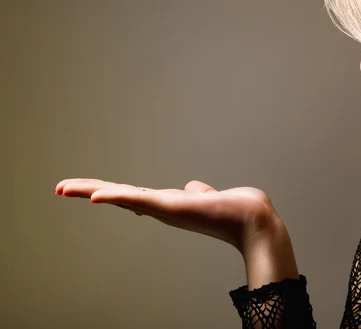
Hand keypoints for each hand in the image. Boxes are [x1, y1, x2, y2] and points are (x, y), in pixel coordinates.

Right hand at [55, 178, 282, 254]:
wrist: (253, 220)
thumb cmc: (235, 210)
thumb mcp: (210, 197)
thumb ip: (199, 193)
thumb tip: (194, 188)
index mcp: (170, 204)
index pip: (133, 195)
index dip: (111, 193)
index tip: (91, 192)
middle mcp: (163, 208)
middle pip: (120, 196)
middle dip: (89, 192)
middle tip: (60, 188)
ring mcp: (165, 208)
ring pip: (121, 196)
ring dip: (91, 191)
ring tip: (63, 187)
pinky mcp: (171, 206)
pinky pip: (138, 199)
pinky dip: (116, 197)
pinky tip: (95, 195)